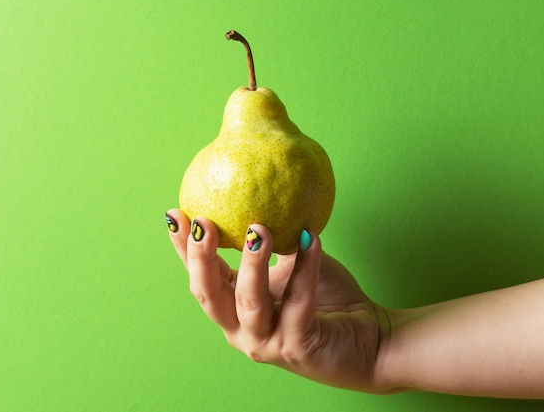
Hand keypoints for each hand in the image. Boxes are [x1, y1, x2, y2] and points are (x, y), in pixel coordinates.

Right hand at [165, 209, 390, 391]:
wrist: (368, 339)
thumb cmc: (326, 298)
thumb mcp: (290, 265)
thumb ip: (270, 244)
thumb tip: (256, 196)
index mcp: (235, 309)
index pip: (201, 277)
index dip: (184, 248)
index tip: (175, 214)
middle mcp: (242, 330)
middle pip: (209, 295)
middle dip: (201, 258)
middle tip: (204, 222)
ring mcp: (267, 342)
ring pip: (248, 301)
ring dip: (252, 263)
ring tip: (260, 228)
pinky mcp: (296, 347)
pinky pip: (299, 302)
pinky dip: (305, 267)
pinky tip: (312, 238)